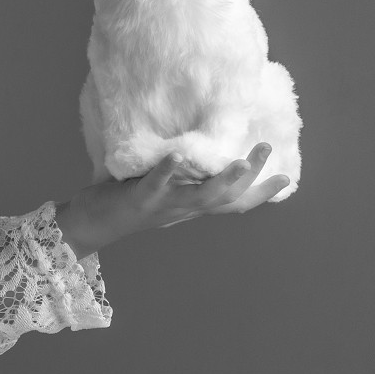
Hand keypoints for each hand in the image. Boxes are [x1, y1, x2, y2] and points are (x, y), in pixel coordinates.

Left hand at [58, 142, 289, 254]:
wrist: (89, 225)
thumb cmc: (123, 201)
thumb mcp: (159, 188)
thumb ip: (178, 175)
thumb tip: (194, 148)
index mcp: (189, 207)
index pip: (232, 205)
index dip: (260, 194)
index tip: (285, 178)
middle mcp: (182, 210)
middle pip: (226, 199)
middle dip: (250, 177)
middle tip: (267, 149)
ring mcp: (162, 207)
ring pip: (200, 198)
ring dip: (222, 180)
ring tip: (241, 160)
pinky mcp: (139, 200)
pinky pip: (156, 185)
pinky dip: (167, 170)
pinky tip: (178, 154)